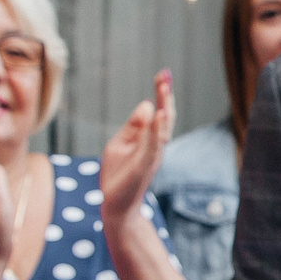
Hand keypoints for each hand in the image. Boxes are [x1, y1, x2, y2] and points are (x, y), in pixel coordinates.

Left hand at [98, 70, 173, 224]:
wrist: (115, 206)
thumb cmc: (118, 175)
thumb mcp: (120, 144)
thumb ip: (133, 127)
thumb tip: (147, 104)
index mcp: (149, 139)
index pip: (158, 112)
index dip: (161, 93)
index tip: (164, 73)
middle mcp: (155, 146)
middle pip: (164, 117)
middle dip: (165, 96)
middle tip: (165, 75)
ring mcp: (151, 157)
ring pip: (161, 130)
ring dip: (164, 109)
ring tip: (164, 89)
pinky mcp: (143, 167)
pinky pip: (152, 146)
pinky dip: (156, 131)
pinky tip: (158, 116)